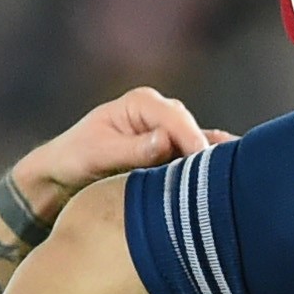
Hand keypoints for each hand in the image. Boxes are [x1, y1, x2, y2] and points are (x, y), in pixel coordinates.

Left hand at [9, 87, 215, 226]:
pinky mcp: (174, 154)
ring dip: (209, 168)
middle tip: (218, 186)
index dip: (192, 140)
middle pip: (193, 133)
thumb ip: (132, 149)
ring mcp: (170, 134)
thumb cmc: (75, 159)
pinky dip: (209, 173)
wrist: (65, 174)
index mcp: (142, 103)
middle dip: (205, 156)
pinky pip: (197, 161)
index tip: (204, 164)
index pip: (176, 119)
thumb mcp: (98, 154)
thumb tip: (166, 141)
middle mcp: (161, 114)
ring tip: (224, 191)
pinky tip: (228, 187)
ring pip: (199, 148)